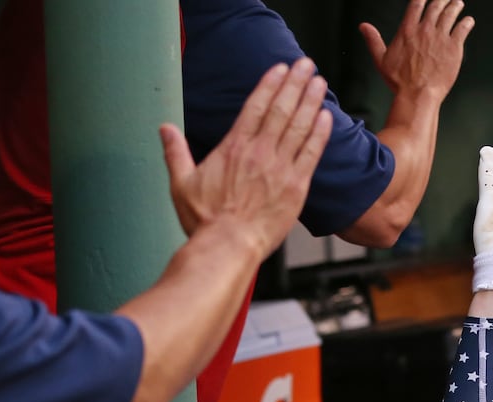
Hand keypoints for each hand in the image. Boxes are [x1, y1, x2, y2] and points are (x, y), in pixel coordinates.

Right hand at [162, 59, 331, 256]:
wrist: (228, 246)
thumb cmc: (204, 220)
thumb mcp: (181, 183)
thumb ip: (175, 152)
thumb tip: (164, 129)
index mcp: (233, 147)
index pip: (254, 106)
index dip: (269, 84)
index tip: (279, 68)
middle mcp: (258, 152)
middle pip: (280, 109)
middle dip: (295, 83)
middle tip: (306, 64)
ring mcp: (280, 168)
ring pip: (299, 126)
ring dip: (310, 101)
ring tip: (320, 81)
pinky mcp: (296, 187)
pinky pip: (312, 154)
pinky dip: (320, 134)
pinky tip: (327, 116)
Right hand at [360, 0, 472, 103]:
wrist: (418, 94)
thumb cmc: (400, 81)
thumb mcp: (381, 59)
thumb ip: (373, 40)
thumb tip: (363, 26)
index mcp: (407, 30)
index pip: (416, 5)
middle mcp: (425, 30)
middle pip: (435, 7)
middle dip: (442, 0)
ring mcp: (440, 37)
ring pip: (450, 15)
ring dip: (455, 6)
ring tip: (458, 3)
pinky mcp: (454, 48)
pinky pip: (462, 30)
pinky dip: (466, 23)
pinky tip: (469, 21)